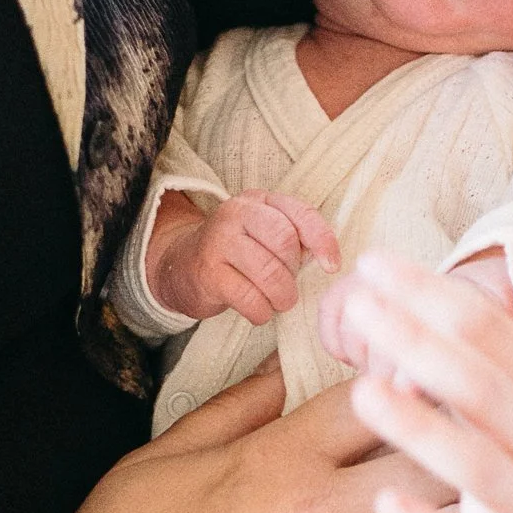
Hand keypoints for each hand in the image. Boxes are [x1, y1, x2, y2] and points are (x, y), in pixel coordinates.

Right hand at [149, 185, 339, 324]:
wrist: (181, 266)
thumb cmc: (236, 253)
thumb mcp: (263, 235)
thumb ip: (295, 239)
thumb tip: (325, 258)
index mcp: (258, 200)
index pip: (300, 213)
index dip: (323, 240)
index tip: (331, 266)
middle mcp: (236, 213)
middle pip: (285, 241)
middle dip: (294, 272)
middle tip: (287, 286)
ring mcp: (219, 242)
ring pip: (270, 273)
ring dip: (282, 297)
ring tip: (277, 301)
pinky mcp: (208, 274)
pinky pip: (250, 298)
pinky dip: (262, 312)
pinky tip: (257, 310)